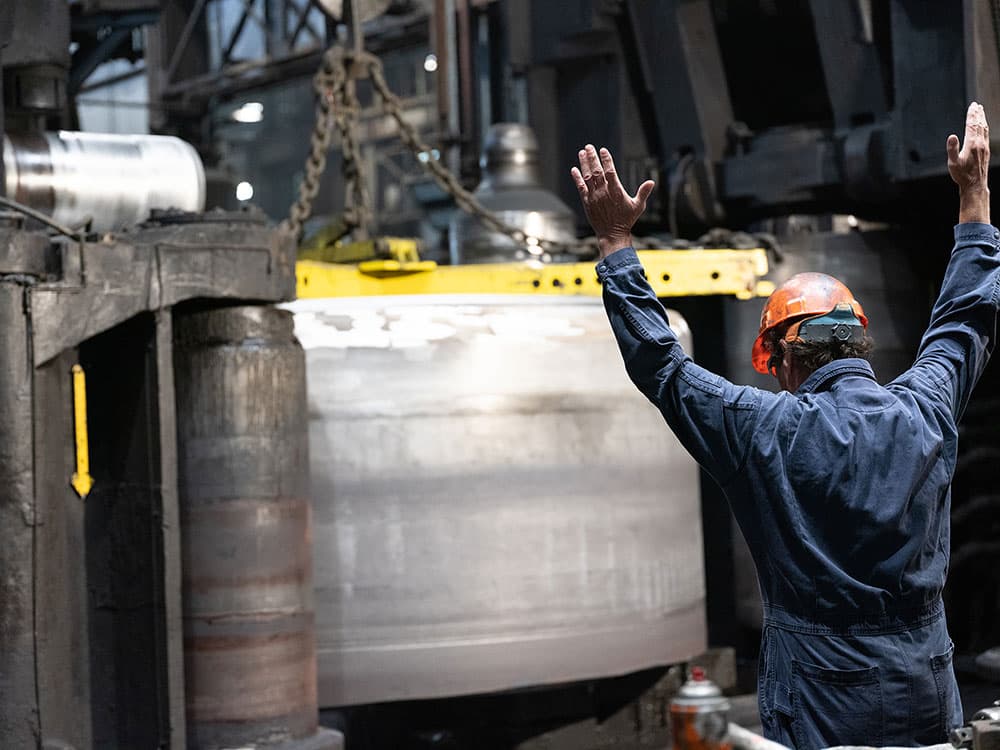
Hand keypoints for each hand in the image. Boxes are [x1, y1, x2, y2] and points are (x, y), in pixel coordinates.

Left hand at [571, 144, 654, 257]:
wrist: (612, 234)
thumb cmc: (626, 220)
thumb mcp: (638, 206)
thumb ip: (643, 193)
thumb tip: (651, 182)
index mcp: (616, 191)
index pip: (610, 171)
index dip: (606, 159)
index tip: (603, 150)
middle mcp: (603, 192)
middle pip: (597, 171)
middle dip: (593, 157)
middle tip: (589, 146)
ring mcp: (594, 197)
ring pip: (587, 177)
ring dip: (584, 164)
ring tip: (582, 153)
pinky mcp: (587, 202)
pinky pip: (581, 188)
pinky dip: (577, 178)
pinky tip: (574, 169)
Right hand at [947, 101, 990, 223]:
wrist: (975, 185)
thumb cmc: (962, 175)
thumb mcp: (953, 163)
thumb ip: (952, 149)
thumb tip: (952, 136)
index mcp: (972, 144)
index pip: (972, 125)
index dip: (972, 115)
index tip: (972, 106)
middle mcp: (980, 143)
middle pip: (979, 125)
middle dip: (978, 114)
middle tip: (976, 105)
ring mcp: (985, 147)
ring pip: (984, 129)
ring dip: (982, 119)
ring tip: (980, 112)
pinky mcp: (986, 151)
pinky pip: (986, 135)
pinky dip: (984, 127)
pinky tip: (983, 127)